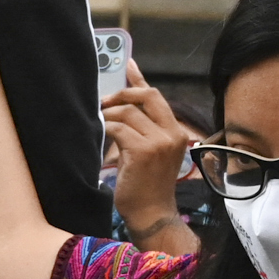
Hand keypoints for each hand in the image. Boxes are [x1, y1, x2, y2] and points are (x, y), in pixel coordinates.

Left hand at [104, 62, 197, 244]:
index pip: (157, 97)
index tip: (128, 64)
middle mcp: (172, 133)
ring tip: (101, 124)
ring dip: (109, 115)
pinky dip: (106, 128)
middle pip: (147, 96)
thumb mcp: (151, 153)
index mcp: (177, 133)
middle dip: (123, 93)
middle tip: (105, 101)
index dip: (140, 80)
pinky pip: (118, 128)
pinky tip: (101, 135)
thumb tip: (123, 107)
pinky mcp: (143, 150)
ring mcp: (159, 142)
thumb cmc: (148, 187)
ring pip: (128, 112)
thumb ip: (143, 129)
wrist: (151, 214)